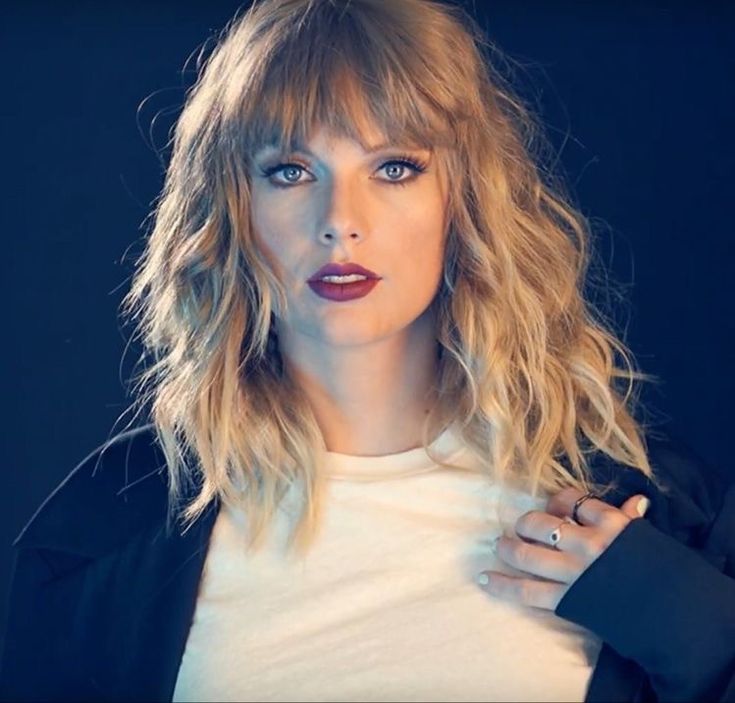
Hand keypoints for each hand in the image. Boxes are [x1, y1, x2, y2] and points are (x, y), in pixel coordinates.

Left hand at [476, 487, 649, 610]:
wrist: (675, 615)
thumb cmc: (661, 573)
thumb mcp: (645, 540)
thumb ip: (631, 519)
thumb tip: (636, 499)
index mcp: (609, 523)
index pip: (571, 500)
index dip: (557, 501)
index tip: (553, 507)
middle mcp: (587, 543)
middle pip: (540, 523)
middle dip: (525, 524)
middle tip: (520, 528)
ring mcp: (575, 571)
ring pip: (528, 554)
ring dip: (508, 548)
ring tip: (500, 544)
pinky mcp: (568, 599)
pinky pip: (527, 591)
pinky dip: (503, 585)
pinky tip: (485, 577)